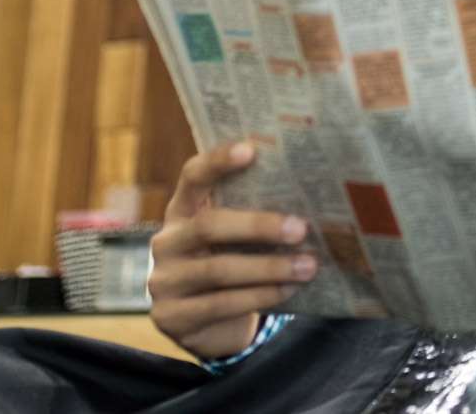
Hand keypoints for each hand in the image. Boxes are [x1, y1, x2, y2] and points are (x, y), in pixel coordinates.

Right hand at [147, 141, 318, 360]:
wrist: (207, 326)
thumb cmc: (231, 265)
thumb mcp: (235, 238)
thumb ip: (252, 213)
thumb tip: (311, 193)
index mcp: (182, 210)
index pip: (193, 177)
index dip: (217, 161)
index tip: (251, 150)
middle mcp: (166, 242)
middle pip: (208, 226)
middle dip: (259, 226)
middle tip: (301, 228)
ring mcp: (164, 281)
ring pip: (218, 270)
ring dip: (269, 268)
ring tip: (308, 266)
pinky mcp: (172, 317)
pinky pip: (221, 304)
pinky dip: (260, 296)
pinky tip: (288, 290)